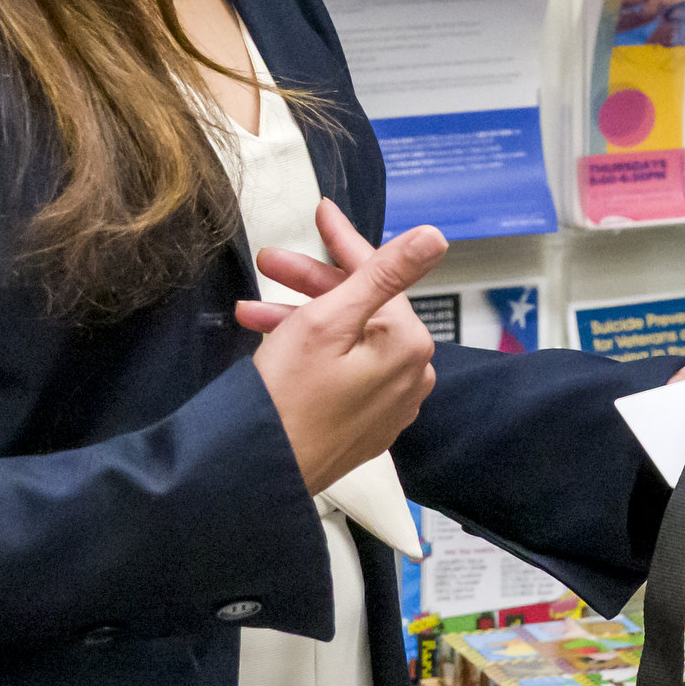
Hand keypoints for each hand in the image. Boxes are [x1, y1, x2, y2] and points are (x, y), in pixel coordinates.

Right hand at [235, 198, 444, 493]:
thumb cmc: (286, 399)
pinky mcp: (366, 423)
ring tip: (249, 312)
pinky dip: (312, 351)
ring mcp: (390, 403)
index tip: (321, 212)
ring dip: (300, 318)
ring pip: (348, 339)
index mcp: (409, 345)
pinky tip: (275, 340)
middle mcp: (411, 375)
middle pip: (362, 308)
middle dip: (310, 283)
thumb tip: (435, 237)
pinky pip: (345, 370)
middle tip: (267, 262)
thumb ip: (383, 274)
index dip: (343, 241)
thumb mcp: (328, 321)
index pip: (380, 276)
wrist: (259, 473)